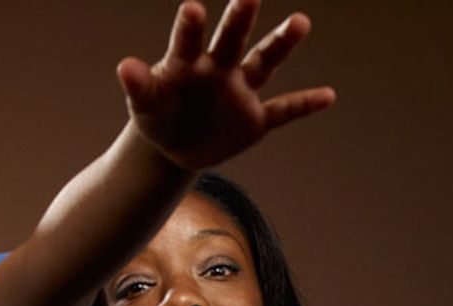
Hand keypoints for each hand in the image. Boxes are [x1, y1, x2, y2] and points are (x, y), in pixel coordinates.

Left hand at [118, 1, 334, 169]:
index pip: (188, 40)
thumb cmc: (158, 114)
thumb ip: (139, 87)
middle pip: (231, 40)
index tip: (193, 9)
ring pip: (263, 62)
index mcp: (187, 62)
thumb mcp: (145, 106)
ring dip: (281, 44)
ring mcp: (240, 92)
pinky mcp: (254, 120)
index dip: (190, 27)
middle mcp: (219, 68)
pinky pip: (282, 111)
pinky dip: (304, 105)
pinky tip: (328, 96)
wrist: (175, 144)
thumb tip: (124, 65)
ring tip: (300, 22)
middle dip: (240, 19)